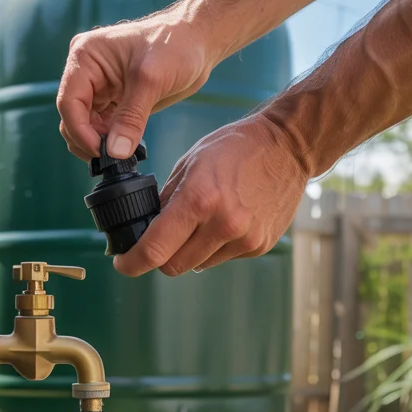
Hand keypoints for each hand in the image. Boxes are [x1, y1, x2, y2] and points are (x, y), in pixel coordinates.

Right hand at [57, 11, 216, 160]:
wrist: (197, 43)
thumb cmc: (175, 46)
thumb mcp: (152, 81)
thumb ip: (131, 118)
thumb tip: (116, 153)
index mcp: (86, 56)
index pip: (69, 102)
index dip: (80, 131)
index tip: (100, 152)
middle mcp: (86, 71)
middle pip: (72, 117)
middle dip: (88, 140)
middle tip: (112, 157)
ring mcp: (98, 87)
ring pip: (84, 126)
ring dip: (98, 144)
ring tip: (122, 154)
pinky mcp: (113, 101)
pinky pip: (102, 128)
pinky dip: (110, 142)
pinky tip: (127, 148)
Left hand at [112, 114, 309, 276]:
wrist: (288, 146)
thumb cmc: (237, 148)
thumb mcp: (191, 163)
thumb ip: (166, 200)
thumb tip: (145, 228)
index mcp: (199, 200)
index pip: (155, 249)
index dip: (132, 262)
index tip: (123, 263)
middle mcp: (223, 225)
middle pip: (173, 265)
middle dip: (160, 257)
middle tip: (158, 240)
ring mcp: (244, 238)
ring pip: (198, 265)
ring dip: (189, 251)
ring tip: (201, 221)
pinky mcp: (259, 245)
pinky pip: (223, 257)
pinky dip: (215, 246)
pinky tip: (226, 220)